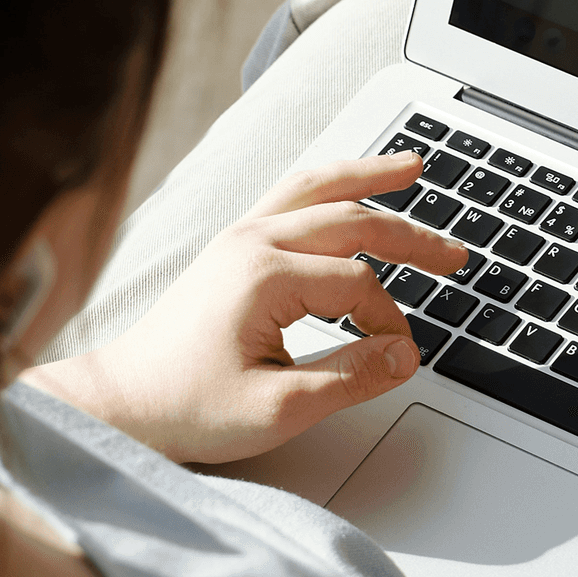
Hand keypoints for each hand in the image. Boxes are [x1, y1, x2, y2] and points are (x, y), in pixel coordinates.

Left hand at [26, 154, 466, 463]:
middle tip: (457, 255)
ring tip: (412, 168)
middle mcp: (251, 243)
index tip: (398, 359)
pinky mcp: (230, 250)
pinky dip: (327, 186)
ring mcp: (237, 240)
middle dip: (412, 237)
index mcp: (264, 276)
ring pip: (316, 190)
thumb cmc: (184, 408)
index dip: (389, 323)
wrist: (120, 404)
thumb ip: (350, 378)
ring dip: (368, 178)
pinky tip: (349, 187)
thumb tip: (403, 355)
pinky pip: (288, 198)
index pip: (358, 286)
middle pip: (351, 222)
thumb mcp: (277, 408)